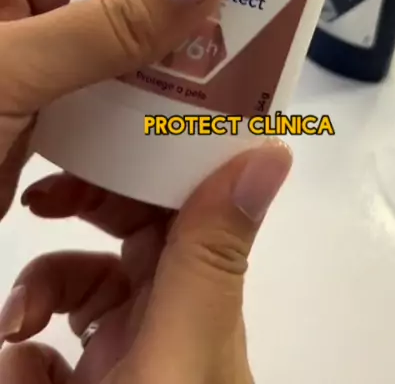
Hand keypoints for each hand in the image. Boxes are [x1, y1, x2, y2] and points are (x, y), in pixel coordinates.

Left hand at [0, 0, 238, 217]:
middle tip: (255, 44)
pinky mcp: (26, 153)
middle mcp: (18, 35)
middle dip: (176, 42)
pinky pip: (92, 141)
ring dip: (160, 102)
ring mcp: (23, 96)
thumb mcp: (18, 67)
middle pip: (116, 26)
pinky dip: (126, 154)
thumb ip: (112, 24)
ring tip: (232, 105)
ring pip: (112, 87)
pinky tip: (171, 161)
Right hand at [0, 142, 291, 382]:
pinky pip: (54, 345)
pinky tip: (22, 372)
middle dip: (77, 213)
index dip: (142, 160)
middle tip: (36, 201)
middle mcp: (171, 318)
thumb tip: (272, 152)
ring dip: (37, 294)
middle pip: (124, 234)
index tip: (95, 132)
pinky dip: (28, 353)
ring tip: (14, 329)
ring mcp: (129, 356)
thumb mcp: (180, 344)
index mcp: (205, 297)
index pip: (179, 200)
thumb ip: (210, 256)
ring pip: (80, 288)